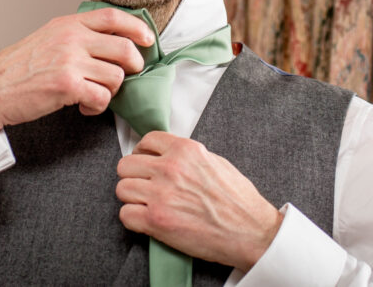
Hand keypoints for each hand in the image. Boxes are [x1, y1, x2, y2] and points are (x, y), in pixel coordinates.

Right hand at [0, 8, 151, 129]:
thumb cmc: (17, 69)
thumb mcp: (47, 38)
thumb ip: (76, 36)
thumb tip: (109, 43)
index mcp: (68, 24)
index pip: (113, 17)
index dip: (137, 27)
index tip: (148, 39)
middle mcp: (71, 38)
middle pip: (124, 48)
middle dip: (133, 67)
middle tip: (124, 76)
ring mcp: (70, 61)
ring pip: (117, 76)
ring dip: (110, 91)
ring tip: (93, 96)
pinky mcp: (68, 85)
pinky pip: (103, 97)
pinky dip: (97, 107)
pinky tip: (83, 107)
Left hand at [116, 131, 282, 270]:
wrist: (251, 231)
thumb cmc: (238, 200)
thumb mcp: (215, 162)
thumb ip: (188, 156)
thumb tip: (168, 156)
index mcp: (186, 150)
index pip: (147, 140)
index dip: (143, 153)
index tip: (145, 161)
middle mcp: (170, 168)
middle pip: (126, 165)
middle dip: (133, 176)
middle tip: (144, 186)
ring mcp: (161, 195)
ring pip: (122, 189)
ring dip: (132, 198)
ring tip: (147, 205)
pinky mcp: (157, 221)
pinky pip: (125, 215)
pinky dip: (133, 220)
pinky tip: (147, 221)